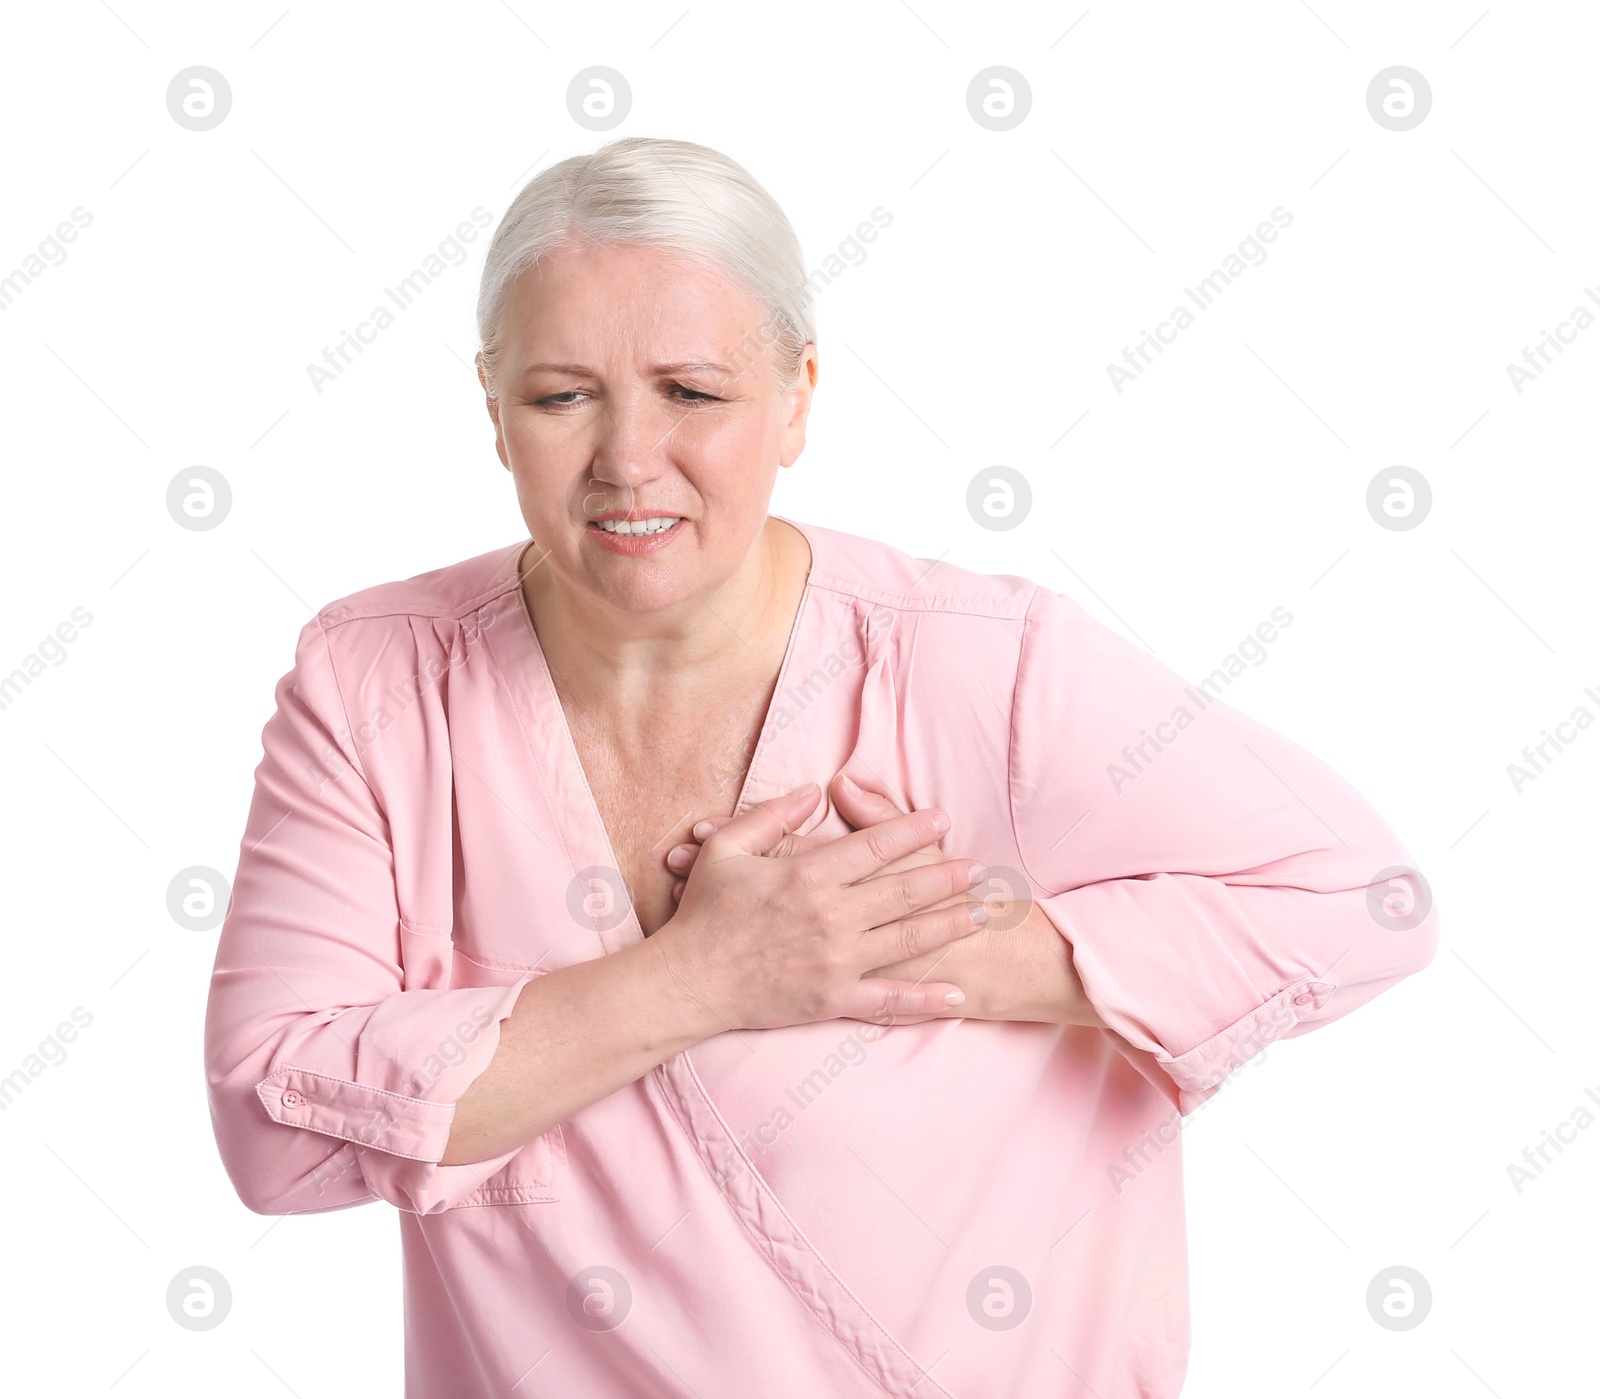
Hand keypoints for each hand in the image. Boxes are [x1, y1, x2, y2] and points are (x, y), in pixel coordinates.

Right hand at [666, 773, 1106, 1026]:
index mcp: (810, 875)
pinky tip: (958, 994)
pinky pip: (888, 1000)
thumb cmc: (704, 912)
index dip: (913, 829)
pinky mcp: (832, 999)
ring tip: (984, 913)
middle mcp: (832, 916)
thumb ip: (773, 816)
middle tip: (981, 867)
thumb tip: (812, 791)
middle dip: (947, 876)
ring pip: (908, 940)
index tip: (941, 818)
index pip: (875, 845)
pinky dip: (925, 999)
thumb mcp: (728, 848)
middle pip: (905, 890)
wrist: (687, 982)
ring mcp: (837, 961)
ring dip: (951, 925)